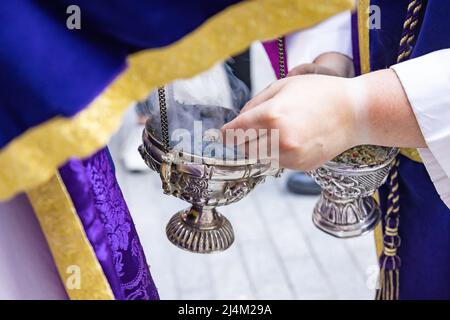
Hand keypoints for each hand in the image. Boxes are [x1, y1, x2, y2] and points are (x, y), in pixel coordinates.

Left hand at [222, 75, 362, 170]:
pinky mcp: (300, 166)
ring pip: (259, 157)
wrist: (356, 113)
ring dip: (259, 147)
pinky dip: (277, 153)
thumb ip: (255, 103)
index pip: (235, 131)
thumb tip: (239, 119)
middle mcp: (278, 140)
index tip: (223, 133)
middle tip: (250, 130)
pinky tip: (293, 138)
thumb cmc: (321, 93)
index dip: (226, 132)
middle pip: (243, 148)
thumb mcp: (283, 86)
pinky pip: (276, 162)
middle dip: (242, 139)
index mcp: (272, 116)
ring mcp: (290, 156)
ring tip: (278, 131)